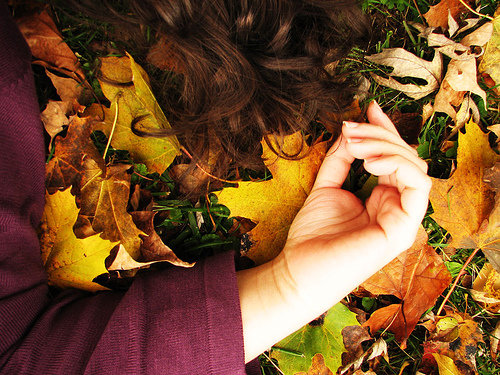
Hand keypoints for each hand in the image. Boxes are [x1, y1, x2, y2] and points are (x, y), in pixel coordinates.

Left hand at [279, 101, 430, 303]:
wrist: (298, 269)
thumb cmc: (311, 235)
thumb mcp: (326, 186)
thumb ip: (341, 159)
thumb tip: (350, 128)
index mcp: (381, 199)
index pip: (393, 158)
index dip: (384, 130)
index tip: (368, 106)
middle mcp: (395, 207)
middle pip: (406, 158)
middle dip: (380, 134)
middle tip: (352, 126)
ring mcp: (401, 219)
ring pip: (415, 168)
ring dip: (387, 147)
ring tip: (355, 144)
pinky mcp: (402, 230)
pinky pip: (418, 187)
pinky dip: (398, 165)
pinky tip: (369, 162)